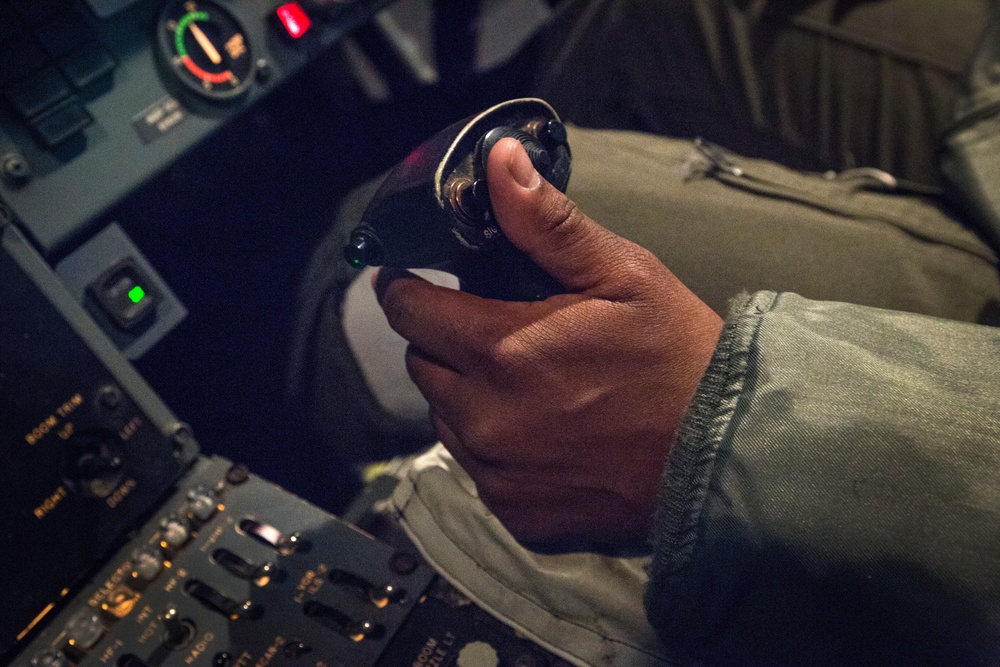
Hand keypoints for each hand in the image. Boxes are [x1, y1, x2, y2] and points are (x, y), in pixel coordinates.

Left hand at [375, 138, 723, 544]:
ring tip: (520, 383)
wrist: (723, 458)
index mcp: (500, 349)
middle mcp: (484, 418)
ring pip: (444, 419)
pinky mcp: (514, 514)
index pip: (407, 311)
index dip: (404, 289)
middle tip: (488, 329)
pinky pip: (477, 470)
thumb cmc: (677, 357)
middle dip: (442, 340)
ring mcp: (496, 473)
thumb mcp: (623, 275)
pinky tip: (540, 433)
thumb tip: (496, 159)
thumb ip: (547, 223)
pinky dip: (493, 447)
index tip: (410, 279)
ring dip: (464, 394)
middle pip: (421, 366)